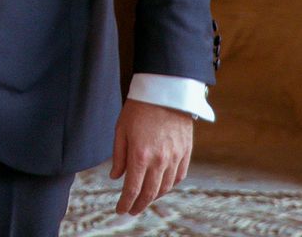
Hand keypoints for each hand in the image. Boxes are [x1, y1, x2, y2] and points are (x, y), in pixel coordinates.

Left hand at [109, 98, 191, 214]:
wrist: (166, 91)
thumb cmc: (139, 108)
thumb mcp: (121, 129)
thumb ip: (119, 156)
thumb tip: (116, 177)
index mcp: (140, 155)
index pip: (132, 189)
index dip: (125, 203)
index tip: (120, 210)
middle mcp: (159, 160)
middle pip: (149, 193)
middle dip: (139, 205)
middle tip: (131, 210)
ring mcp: (175, 157)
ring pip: (165, 188)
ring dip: (154, 197)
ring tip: (145, 199)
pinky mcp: (186, 152)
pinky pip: (179, 177)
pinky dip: (169, 186)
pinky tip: (162, 186)